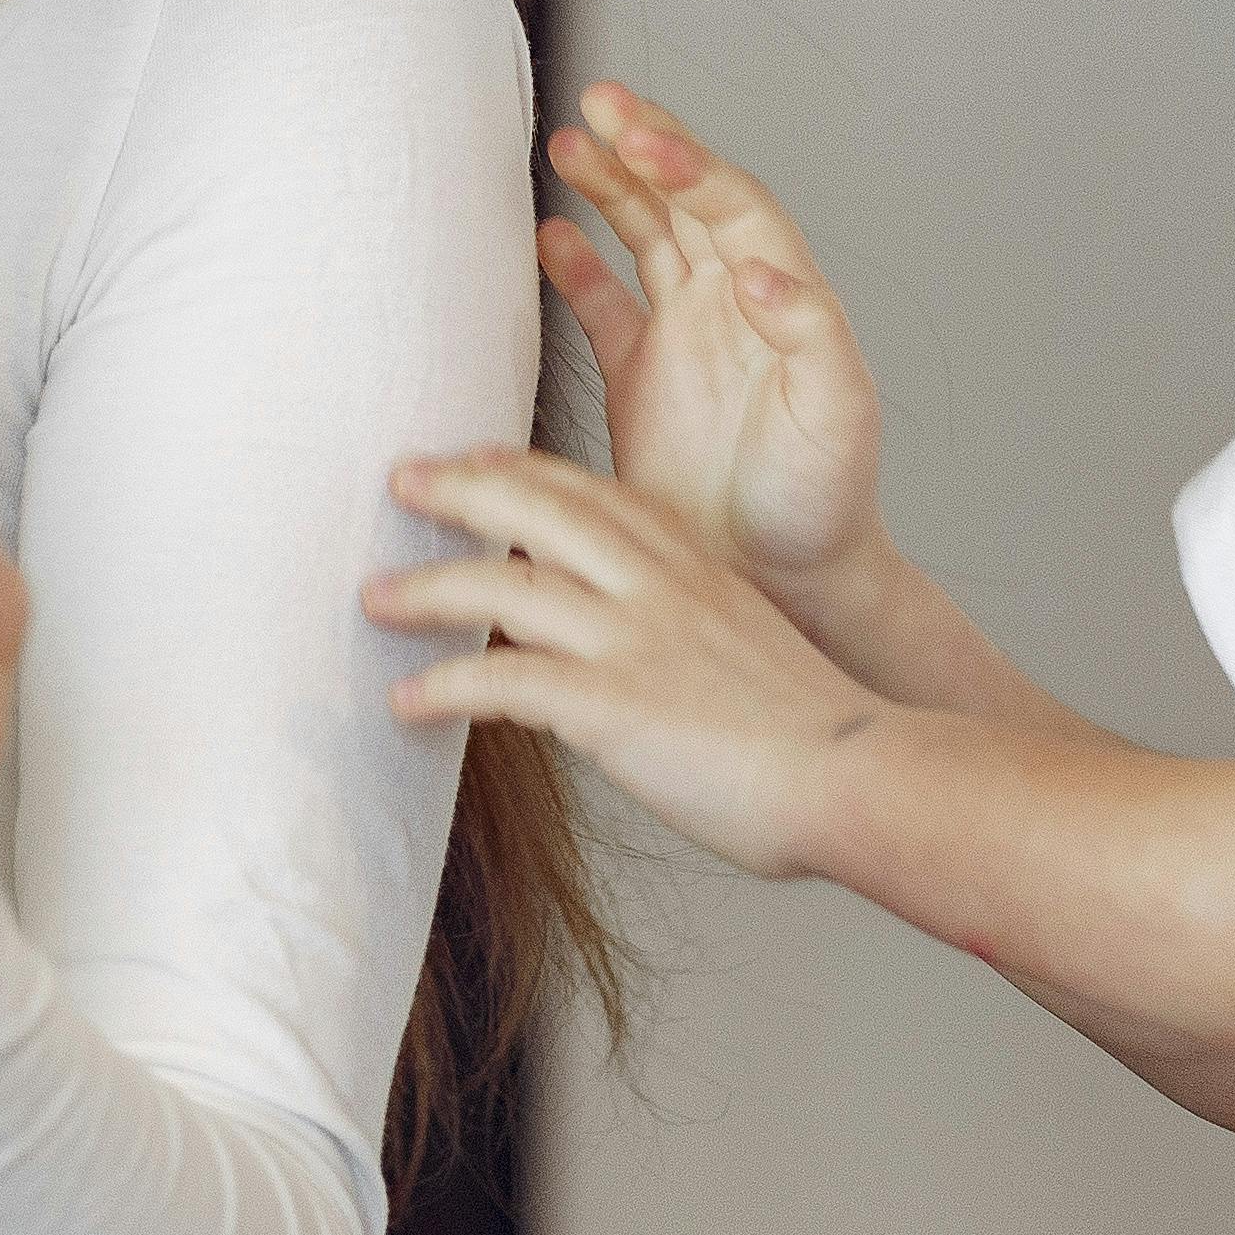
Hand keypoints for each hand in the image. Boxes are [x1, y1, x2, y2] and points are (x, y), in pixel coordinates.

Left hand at [369, 442, 882, 879]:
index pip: (594, 491)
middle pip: (538, 507)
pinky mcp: (614, 704)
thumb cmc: (813, 738)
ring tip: (373, 597)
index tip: (474, 457)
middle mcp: (658, 587)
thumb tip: (639, 669)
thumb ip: (686, 639)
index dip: (524, 468)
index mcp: (694, 568)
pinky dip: (444, 687)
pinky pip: (503, 683)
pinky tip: (405, 702)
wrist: (861, 776)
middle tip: (401, 479)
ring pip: (504, 585)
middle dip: (460, 486)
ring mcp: (635, 640)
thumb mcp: (745, 653)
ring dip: (427, 588)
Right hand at [544, 80, 883, 596]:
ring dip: (610, 187)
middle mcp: (734, 306)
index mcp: (781, 302)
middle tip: (602, 101)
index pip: (735, 208)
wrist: (782, 578)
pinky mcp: (641, 380)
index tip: (644, 140)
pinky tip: (548, 235)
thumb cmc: (823, 501)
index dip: (690, 168)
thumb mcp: (837, 417)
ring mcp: (685, 337)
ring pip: (644, 237)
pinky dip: (576, 268)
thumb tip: (758, 271)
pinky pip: (604, 306)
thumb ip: (807, 336)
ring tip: (571, 144)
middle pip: (687, 202)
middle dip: (646, 147)